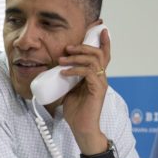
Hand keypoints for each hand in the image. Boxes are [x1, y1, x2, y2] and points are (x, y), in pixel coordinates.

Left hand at [61, 27, 109, 149]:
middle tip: (68, 47)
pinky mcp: (98, 90)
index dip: (103, 41)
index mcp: (96, 76)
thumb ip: (67, 78)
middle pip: (98, 53)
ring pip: (94, 60)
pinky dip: (75, 70)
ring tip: (62, 59)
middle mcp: (101, 77)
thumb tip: (55, 68)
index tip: (100, 28)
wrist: (82, 129)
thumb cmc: (76, 112)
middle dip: (83, 46)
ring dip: (77, 57)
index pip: (103, 54)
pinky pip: (89, 73)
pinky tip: (64, 72)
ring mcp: (101, 83)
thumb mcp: (69, 90)